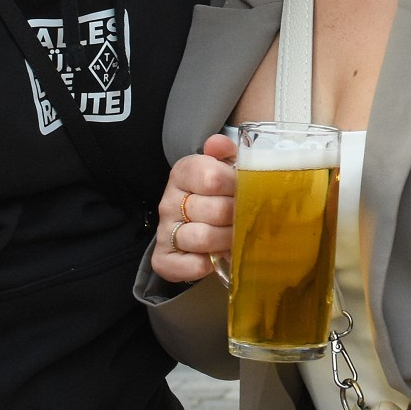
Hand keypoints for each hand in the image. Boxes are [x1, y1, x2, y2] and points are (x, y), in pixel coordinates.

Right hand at [152, 135, 237, 283]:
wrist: (197, 225)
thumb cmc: (217, 195)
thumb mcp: (225, 167)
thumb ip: (226, 152)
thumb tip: (218, 144)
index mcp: (183, 173)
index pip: (212, 177)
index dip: (236, 186)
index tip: (246, 189)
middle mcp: (169, 201)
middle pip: (214, 210)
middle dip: (237, 216)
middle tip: (245, 217)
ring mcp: (165, 231)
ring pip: (203, 238)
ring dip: (227, 240)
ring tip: (235, 237)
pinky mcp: (164, 259)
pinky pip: (191, 265)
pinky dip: (209, 264)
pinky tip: (217, 257)